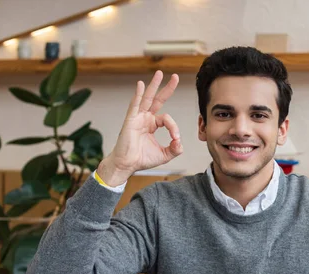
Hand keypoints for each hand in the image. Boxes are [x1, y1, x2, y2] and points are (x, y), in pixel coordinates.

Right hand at [97, 71, 182, 185]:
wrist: (127, 165)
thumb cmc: (142, 159)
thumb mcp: (164, 155)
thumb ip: (174, 149)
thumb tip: (181, 143)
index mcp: (152, 124)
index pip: (167, 120)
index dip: (174, 128)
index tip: (175, 139)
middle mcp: (145, 118)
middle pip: (157, 99)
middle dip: (167, 88)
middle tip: (175, 77)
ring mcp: (137, 117)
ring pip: (147, 98)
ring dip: (154, 85)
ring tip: (160, 74)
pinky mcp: (130, 120)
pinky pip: (135, 104)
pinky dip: (138, 94)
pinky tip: (140, 84)